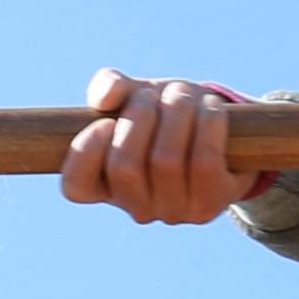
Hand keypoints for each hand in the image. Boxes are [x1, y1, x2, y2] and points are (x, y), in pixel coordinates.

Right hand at [61, 70, 269, 224]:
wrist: (223, 134)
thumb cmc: (166, 114)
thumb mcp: (135, 95)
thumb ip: (111, 87)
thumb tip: (104, 96)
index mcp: (105, 186)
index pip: (76, 186)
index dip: (85, 151)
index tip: (106, 121)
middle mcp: (135, 207)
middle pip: (124, 166)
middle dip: (139, 117)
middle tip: (151, 95)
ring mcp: (173, 211)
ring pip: (166, 160)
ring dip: (175, 113)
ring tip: (182, 93)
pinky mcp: (210, 204)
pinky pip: (203, 161)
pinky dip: (206, 125)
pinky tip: (209, 108)